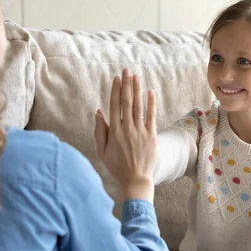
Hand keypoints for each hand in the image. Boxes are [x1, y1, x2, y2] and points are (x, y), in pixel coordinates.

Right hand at [94, 68, 156, 201]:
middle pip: (127, 102)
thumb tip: (98, 112)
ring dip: (137, 90)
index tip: (116, 78)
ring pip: (138, 106)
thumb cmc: (117, 166)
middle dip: (126, 85)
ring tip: (136, 77)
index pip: (114, 106)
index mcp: (114, 131)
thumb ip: (99, 131)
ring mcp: (140, 132)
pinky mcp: (151, 136)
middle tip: (126, 70)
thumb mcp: (102, 151)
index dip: (115, 90)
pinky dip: (151, 104)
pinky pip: (151, 116)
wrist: (135, 180)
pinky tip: (150, 92)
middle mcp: (127, 129)